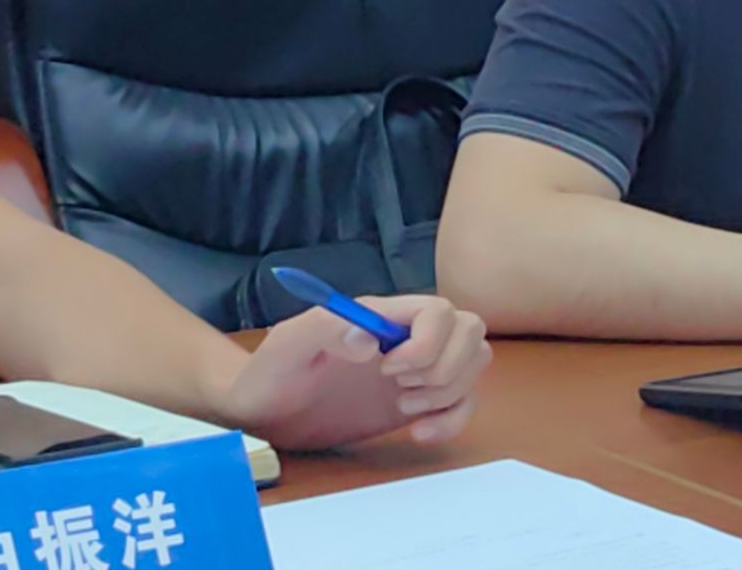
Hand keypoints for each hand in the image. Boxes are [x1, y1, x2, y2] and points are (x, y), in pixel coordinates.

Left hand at [218, 296, 490, 452]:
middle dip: (445, 367)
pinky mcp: (420, 400)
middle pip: (471, 330)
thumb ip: (324, 329)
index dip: (427, 343)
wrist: (265, 413)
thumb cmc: (271, 373)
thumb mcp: (287, 346)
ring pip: (476, 361)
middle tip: (399, 387)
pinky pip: (466, 400)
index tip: (388, 369)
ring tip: (404, 406)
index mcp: (384, 316)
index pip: (439, 311)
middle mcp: (409, 336)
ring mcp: (419, 369)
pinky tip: (418, 431)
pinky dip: (454, 418)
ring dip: (450, 390)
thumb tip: (369, 341)